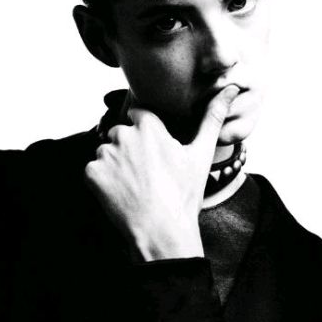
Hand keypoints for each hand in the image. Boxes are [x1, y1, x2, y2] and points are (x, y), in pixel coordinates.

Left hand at [84, 85, 240, 261]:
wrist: (162, 233)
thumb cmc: (183, 195)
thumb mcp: (201, 154)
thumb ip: (212, 117)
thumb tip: (230, 88)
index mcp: (149, 126)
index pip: (138, 115)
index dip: (146, 134)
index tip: (154, 154)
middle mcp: (124, 135)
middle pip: (120, 134)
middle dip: (129, 149)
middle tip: (146, 175)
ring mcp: (105, 155)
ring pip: (106, 153)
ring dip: (115, 166)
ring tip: (135, 187)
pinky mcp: (91, 174)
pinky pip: (93, 171)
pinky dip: (102, 182)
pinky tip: (120, 195)